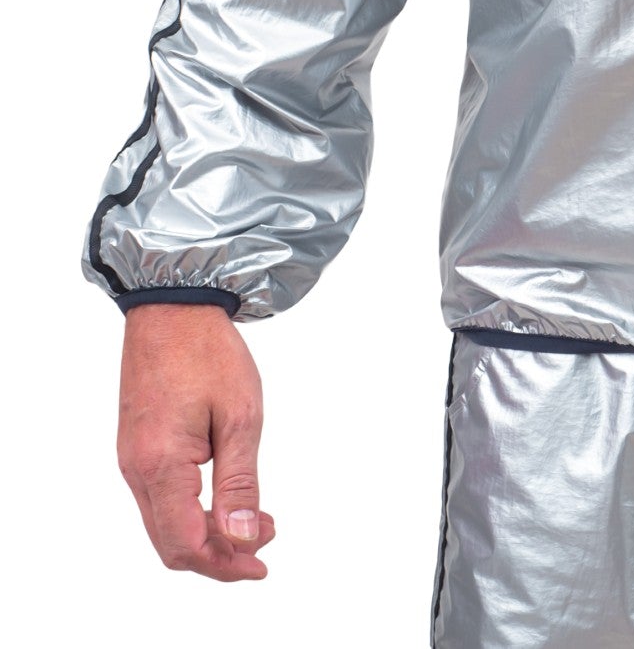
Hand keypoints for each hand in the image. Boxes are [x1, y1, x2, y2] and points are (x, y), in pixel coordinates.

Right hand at [116, 302, 275, 580]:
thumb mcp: (241, 415)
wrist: (173, 307)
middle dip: (219, 555)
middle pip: (171, 543)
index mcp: (160, 465)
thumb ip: (240, 482)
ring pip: (164, 524)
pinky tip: (224, 499)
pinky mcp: (137, 448)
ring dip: (207, 533)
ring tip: (255, 521)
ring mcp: (132, 460)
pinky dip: (192, 511)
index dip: (225, 563)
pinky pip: (160, 499)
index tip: (263, 563)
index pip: (186, 544)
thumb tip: (244, 538)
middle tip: (265, 542)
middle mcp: (136, 471)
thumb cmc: (208, 353)